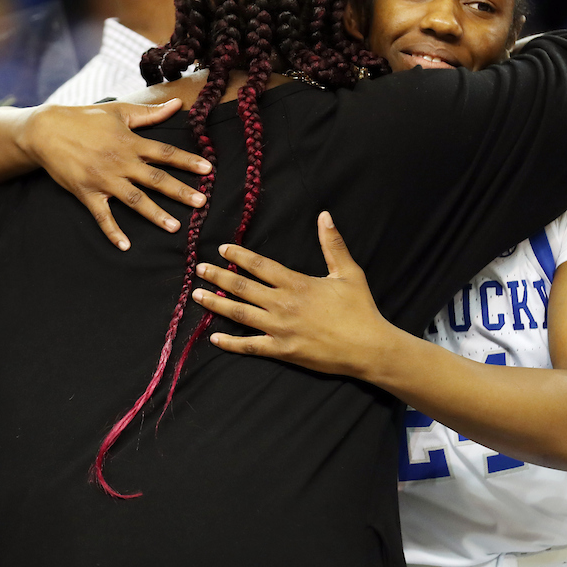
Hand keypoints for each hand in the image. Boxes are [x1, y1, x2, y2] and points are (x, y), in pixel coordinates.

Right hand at [22, 100, 211, 249]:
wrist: (46, 130)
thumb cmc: (84, 118)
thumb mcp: (119, 112)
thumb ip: (150, 113)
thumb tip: (177, 104)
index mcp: (130, 142)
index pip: (165, 153)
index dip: (188, 161)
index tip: (208, 169)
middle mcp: (120, 162)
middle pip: (156, 179)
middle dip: (180, 192)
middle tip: (201, 203)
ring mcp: (104, 179)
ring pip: (134, 200)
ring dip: (155, 214)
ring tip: (175, 227)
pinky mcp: (87, 193)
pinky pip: (102, 216)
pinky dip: (112, 231)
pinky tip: (126, 246)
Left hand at [191, 212, 389, 379]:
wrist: (368, 348)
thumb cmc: (360, 309)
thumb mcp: (349, 272)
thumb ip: (333, 244)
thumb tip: (324, 216)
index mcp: (297, 283)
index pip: (260, 265)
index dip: (238, 256)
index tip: (222, 249)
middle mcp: (283, 304)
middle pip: (242, 287)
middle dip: (218, 277)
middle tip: (199, 269)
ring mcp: (280, 329)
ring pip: (240, 314)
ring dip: (216, 304)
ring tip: (197, 296)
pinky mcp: (282, 351)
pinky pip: (250, 347)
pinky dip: (230, 343)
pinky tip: (214, 338)